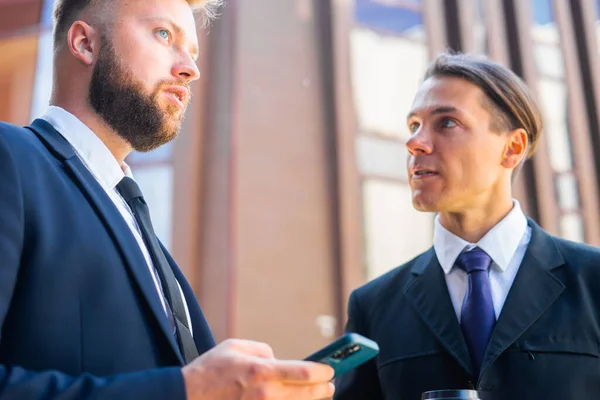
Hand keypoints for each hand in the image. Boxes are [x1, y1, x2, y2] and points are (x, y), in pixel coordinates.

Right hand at [182, 338, 334, 399]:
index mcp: (262, 371)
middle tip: (330, 384)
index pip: (305, 372)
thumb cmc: (209, 370)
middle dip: (324, 388)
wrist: (186, 397)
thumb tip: (277, 359)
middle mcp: (266, 394)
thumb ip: (261, 350)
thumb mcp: (235, 347)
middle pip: (308, 394)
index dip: (324, 371)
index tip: (331, 369)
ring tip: (320, 395)